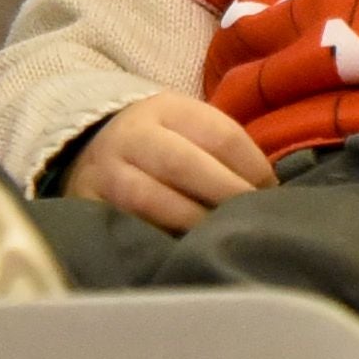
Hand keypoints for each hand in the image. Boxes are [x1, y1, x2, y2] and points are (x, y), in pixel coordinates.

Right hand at [69, 92, 275, 232]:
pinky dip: (158, 240)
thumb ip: (222, 150)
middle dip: (225, 195)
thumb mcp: (187, 128)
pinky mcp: (88, 207)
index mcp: (166, 108)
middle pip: (184, 165)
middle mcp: (133, 137)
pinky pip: (127, 227)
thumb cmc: (160, 144)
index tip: (271, 191)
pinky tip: (184, 250)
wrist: (90, 149)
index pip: (219, 135)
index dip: (252, 167)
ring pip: (151, 200)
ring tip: (221, 238)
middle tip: (253, 219)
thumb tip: (269, 190)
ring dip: (193, 223)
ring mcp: (106, 173)